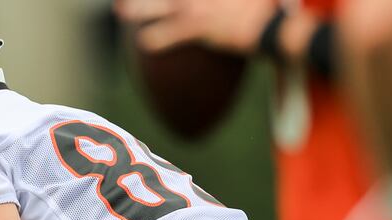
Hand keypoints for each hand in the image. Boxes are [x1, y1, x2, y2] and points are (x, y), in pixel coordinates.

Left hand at [114, 0, 275, 52]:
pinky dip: (158, 38)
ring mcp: (198, 6)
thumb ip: (228, 1)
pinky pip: (172, 33)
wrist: (271, 25)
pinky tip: (145, 42)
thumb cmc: (263, 7)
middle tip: (120, 0)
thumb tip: (233, 5)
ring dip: (139, 8)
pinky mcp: (200, 27)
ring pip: (161, 5)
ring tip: (121, 11)